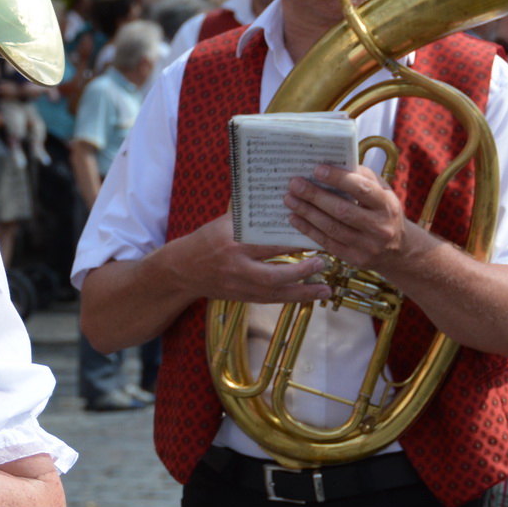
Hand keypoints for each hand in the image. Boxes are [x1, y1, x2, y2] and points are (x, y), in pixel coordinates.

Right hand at [180, 214, 331, 303]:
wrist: (181, 269)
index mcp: (233, 243)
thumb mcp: (224, 224)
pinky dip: (290, 299)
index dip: (294, 241)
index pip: (269, 243)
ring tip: (325, 290)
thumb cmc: (205, 240)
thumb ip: (249, 218)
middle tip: (323, 263)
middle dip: (302, 272)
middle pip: (274, 275)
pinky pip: (269, 301)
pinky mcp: (240, 298)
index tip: (315, 236)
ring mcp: (238, 286)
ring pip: (275, 294)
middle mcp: (236, 267)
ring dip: (303, 293)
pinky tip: (307, 297)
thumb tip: (280, 205)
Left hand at [284, 164, 408, 271]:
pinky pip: (327, 243)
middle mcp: (380, 226)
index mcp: (387, 205)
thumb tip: (335, 163)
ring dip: (307, 212)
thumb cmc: (384, 212)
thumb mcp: (383, 193)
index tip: (317, 169)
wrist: (399, 251)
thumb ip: (363, 177)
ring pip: (332, 227)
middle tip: (294, 184)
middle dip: (315, 196)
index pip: (362, 189)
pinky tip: (294, 218)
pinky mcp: (355, 259)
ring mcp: (367, 245)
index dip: (338, 179)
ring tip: (289, 199)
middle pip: (342, 210)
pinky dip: (308, 229)